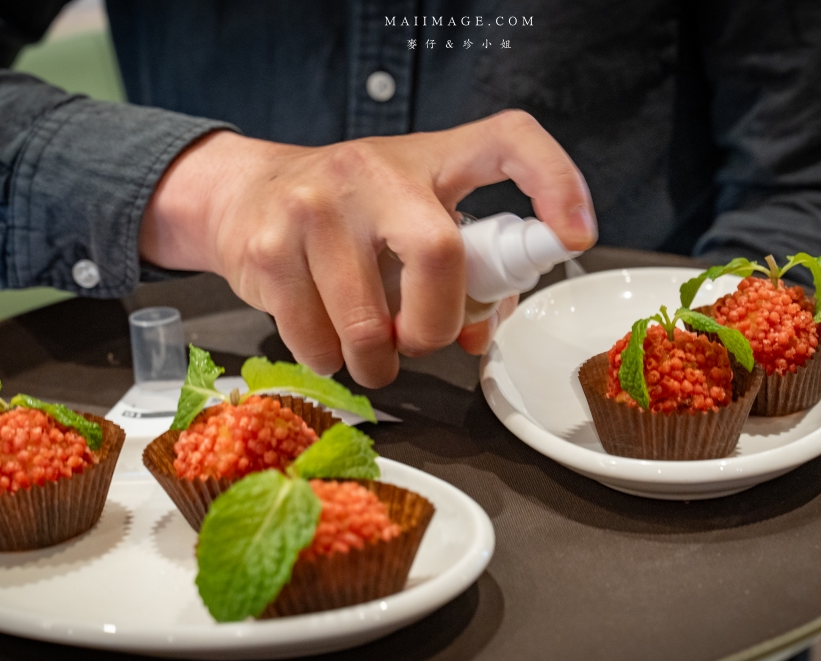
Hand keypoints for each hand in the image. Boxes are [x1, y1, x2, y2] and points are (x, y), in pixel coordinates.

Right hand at [139, 110, 595, 387]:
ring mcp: (315, 205)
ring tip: (369, 354)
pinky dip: (329, 360)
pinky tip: (326, 340)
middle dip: (434, 325)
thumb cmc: (349, 214)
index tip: (576, 234)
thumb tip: (477, 332)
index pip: (507, 140)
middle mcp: (373, 170)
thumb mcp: (409, 217)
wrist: (245, 193)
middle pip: (438, 254)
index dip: (555, 181)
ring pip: (367, 322)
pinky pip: (314, 339)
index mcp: (429, 158)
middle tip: (419, 342)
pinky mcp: (266, 248)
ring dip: (376, 361)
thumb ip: (459, 272)